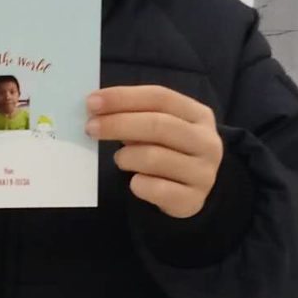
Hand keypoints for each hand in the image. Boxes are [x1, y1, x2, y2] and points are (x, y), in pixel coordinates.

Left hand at [85, 85, 222, 218]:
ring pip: (154, 157)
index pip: (160, 97)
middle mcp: (207, 142)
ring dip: (126, 157)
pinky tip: (135, 182)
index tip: (92, 102)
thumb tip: (98, 110)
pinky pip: (156, 189)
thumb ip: (136, 116)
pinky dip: (137, 184)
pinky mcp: (192, 200)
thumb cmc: (168, 152)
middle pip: (158, 125)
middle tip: (90, 128)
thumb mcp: (160, 130)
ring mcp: (203, 173)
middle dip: (117, 124)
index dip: (124, 97)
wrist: (190, 194)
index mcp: (199, 115)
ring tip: (120, 159)